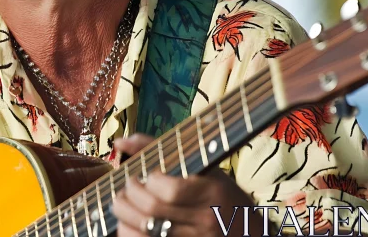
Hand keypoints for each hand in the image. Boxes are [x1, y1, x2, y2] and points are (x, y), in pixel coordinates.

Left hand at [111, 134, 255, 236]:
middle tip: (127, 186)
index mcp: (211, 192)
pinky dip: (129, 233)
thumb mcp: (203, 167)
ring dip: (125, 215)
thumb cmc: (220, 194)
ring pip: (145, 231)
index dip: (150, 181)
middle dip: (130, 195)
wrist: (247, 231)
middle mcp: (204, 220)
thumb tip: (121, 140)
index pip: (170, 190)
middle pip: (153, 210)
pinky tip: (129, 223)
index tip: (146, 175)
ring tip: (124, 203)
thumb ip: (162, 148)